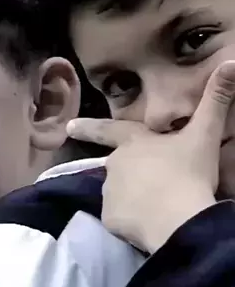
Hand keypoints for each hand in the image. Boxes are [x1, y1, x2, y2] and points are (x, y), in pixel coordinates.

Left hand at [67, 61, 234, 252]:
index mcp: (133, 143)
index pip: (108, 129)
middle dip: (130, 174)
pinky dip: (130, 221)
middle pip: (119, 167)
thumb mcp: (204, 135)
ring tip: (156, 207)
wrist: (179, 217)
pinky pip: (119, 218)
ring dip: (132, 198)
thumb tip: (231, 62)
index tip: (68, 126)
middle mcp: (114, 163)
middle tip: (153, 187)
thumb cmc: (188, 171)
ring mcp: (109, 190)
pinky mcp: (111, 217)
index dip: (89, 127)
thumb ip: (215, 101)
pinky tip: (148, 225)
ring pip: (119, 193)